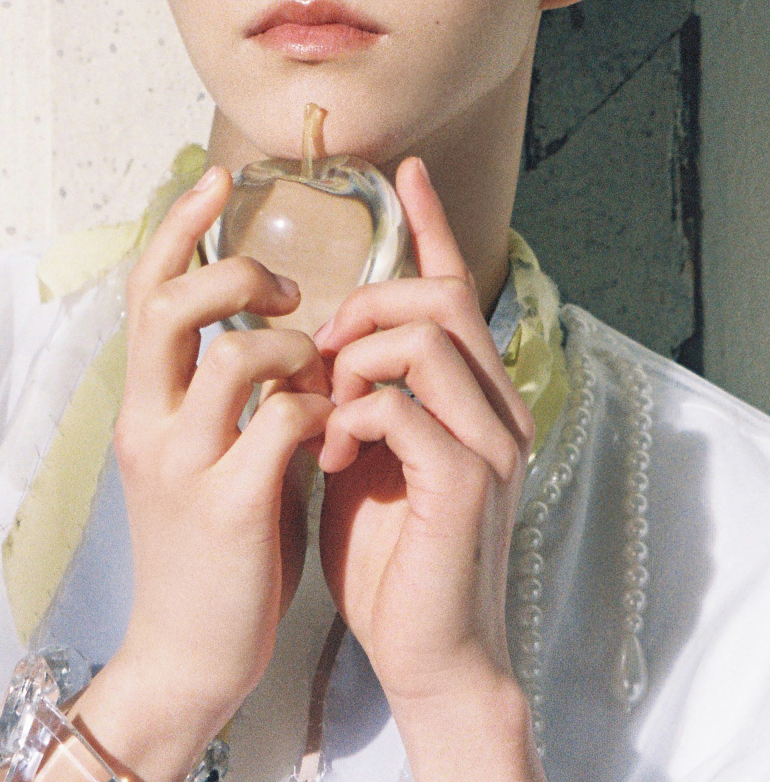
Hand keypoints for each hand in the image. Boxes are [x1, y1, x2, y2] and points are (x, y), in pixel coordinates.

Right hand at [68, 167, 331, 781]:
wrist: (190, 652)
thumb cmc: (214, 541)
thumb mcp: (206, 453)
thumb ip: (232, 392)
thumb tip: (290, 331)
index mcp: (145, 401)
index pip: (148, 290)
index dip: (181, 225)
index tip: (219, 176)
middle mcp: (150, 421)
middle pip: (171, 303)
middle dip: (236, 273)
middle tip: (285, 289)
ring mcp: (185, 462)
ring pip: (232, 356)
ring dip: (290, 348)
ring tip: (316, 373)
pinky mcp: (228, 504)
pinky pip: (281, 421)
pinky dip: (318, 409)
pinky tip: (331, 432)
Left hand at [315, 158, 539, 775]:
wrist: (423, 648)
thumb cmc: (388, 547)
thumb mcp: (366, 449)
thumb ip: (360, 390)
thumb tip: (326, 337)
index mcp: (472, 392)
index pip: (455, 287)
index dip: (431, 224)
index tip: (405, 170)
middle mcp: (496, 404)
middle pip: (440, 297)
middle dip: (369, 303)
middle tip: (322, 347)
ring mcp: (492, 440)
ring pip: (425, 338)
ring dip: (357, 359)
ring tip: (326, 408)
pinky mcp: (468, 480)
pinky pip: (404, 404)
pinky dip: (355, 415)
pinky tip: (334, 454)